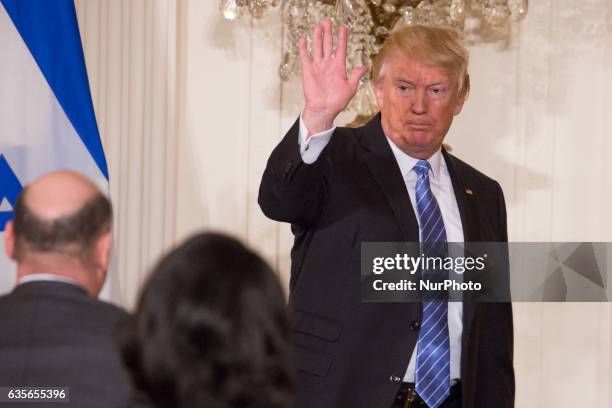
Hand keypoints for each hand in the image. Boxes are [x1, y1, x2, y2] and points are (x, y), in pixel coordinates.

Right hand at [299, 19, 367, 135]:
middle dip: (328, 33)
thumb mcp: (351, 88)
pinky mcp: (308, 71)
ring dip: (318, 37)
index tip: (343, 27)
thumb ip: (356, 76)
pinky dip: (304, 49)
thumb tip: (364, 66)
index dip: (342, 38)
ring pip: (318, 48)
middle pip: (328, 45)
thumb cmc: (337, 102)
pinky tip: (303, 39)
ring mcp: (317, 67)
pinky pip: (305, 57)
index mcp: (339, 68)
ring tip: (318, 26)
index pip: (341, 49)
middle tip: (328, 21)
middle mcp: (328, 65)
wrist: (324, 110)